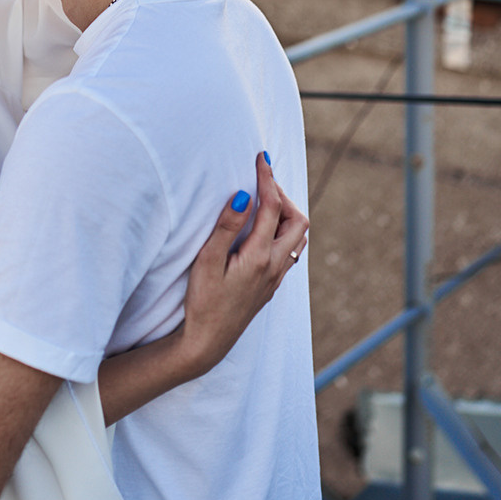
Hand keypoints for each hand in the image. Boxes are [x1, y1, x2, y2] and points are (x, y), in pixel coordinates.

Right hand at [178, 152, 307, 376]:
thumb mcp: (206, 261)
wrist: (209, 341)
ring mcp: (276, 277)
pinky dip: (282, 230)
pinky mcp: (271, 284)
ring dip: (286, 214)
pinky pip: (290, 250)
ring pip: (297, 238)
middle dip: (283, 196)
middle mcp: (274, 266)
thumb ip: (226, 227)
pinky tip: (262, 229)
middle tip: (261, 183)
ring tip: (263, 202)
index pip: (272, 207)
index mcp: (259, 257)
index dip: (268, 179)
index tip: (261, 158)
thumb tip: (244, 196)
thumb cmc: (202, 301)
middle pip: (298, 221)